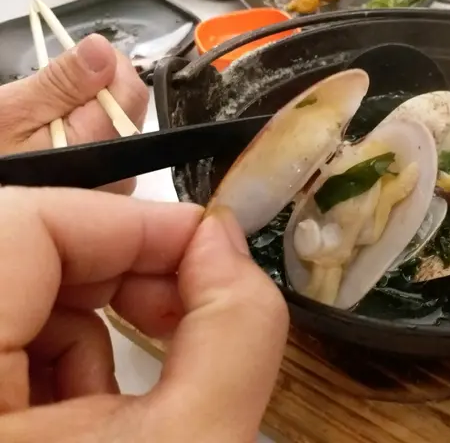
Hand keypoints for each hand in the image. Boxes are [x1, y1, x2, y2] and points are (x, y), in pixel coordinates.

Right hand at [0, 34, 148, 193]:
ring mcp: (119, 183)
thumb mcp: (14, 112)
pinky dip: (91, 132)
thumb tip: (102, 49)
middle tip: (55, 94)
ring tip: (52, 118)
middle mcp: (121, 171)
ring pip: (122, 125)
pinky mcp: (111, 187)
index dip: (108, 66)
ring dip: (93, 111)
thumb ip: (62, 83)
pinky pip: (112, 146)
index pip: (132, 91)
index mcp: (101, 148)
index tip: (77, 62)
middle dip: (99, 90)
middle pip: (130, 109)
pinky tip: (61, 137)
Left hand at [0, 186, 288, 441]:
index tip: (206, 246)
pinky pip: (0, 329)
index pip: (22, 225)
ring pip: (10, 285)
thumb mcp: (198, 442)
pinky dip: (55, 351)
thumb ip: (233, 327)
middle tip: (182, 307)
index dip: (130, 222)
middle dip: (116, 266)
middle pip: (16, 247)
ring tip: (135, 382)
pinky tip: (90, 403)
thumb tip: (223, 241)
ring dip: (87, 317)